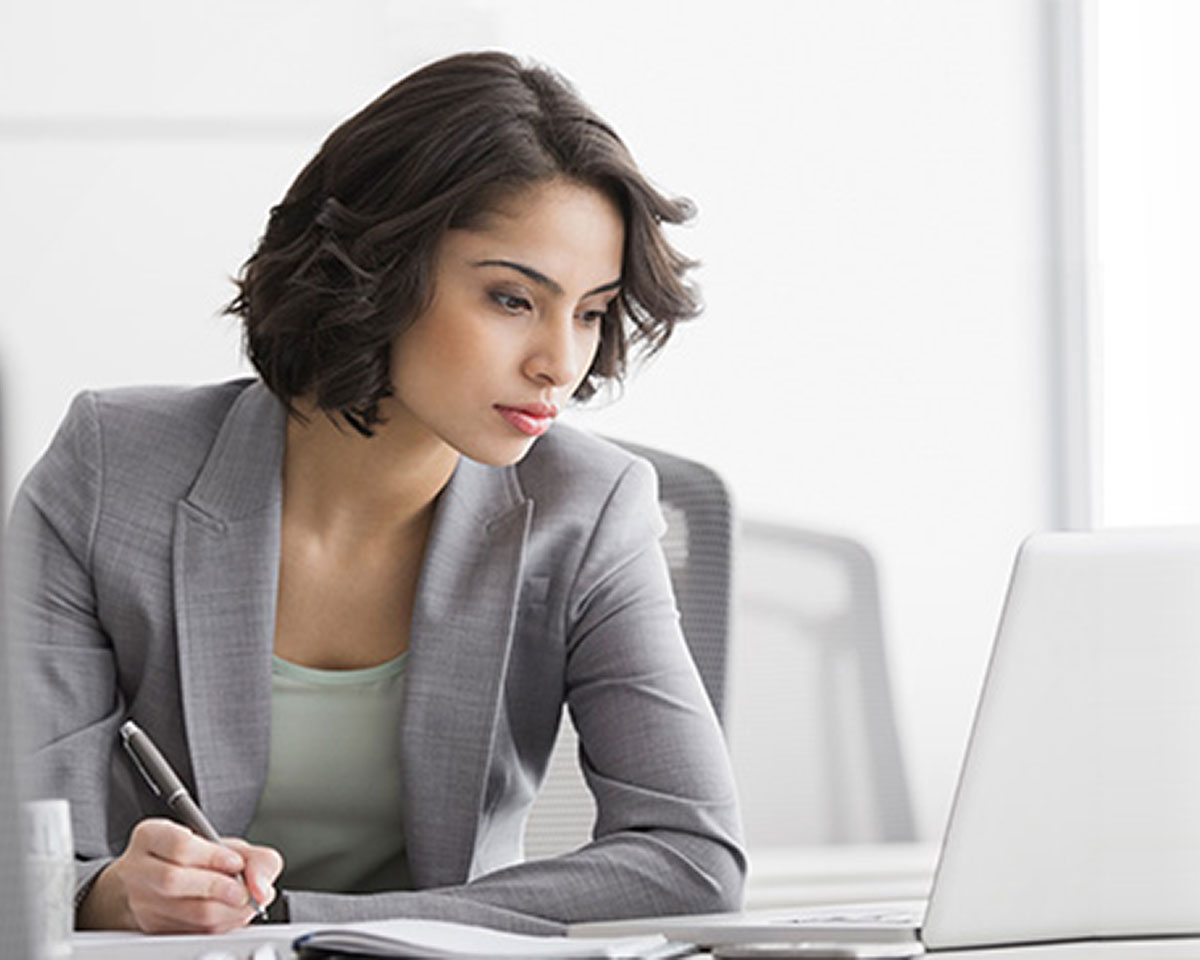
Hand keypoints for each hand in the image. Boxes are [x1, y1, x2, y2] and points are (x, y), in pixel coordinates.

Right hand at [78, 818, 283, 933]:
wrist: (173, 881)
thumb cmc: (201, 860)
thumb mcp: (231, 847)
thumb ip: (256, 859)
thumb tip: (261, 888)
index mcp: (151, 836)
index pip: (178, 845)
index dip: (212, 856)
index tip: (237, 863)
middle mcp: (137, 869)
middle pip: (173, 881)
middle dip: (219, 888)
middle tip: (245, 891)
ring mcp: (140, 902)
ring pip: (184, 912)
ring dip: (226, 911)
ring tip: (244, 902)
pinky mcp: (152, 929)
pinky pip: (192, 932)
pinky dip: (220, 926)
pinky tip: (231, 914)